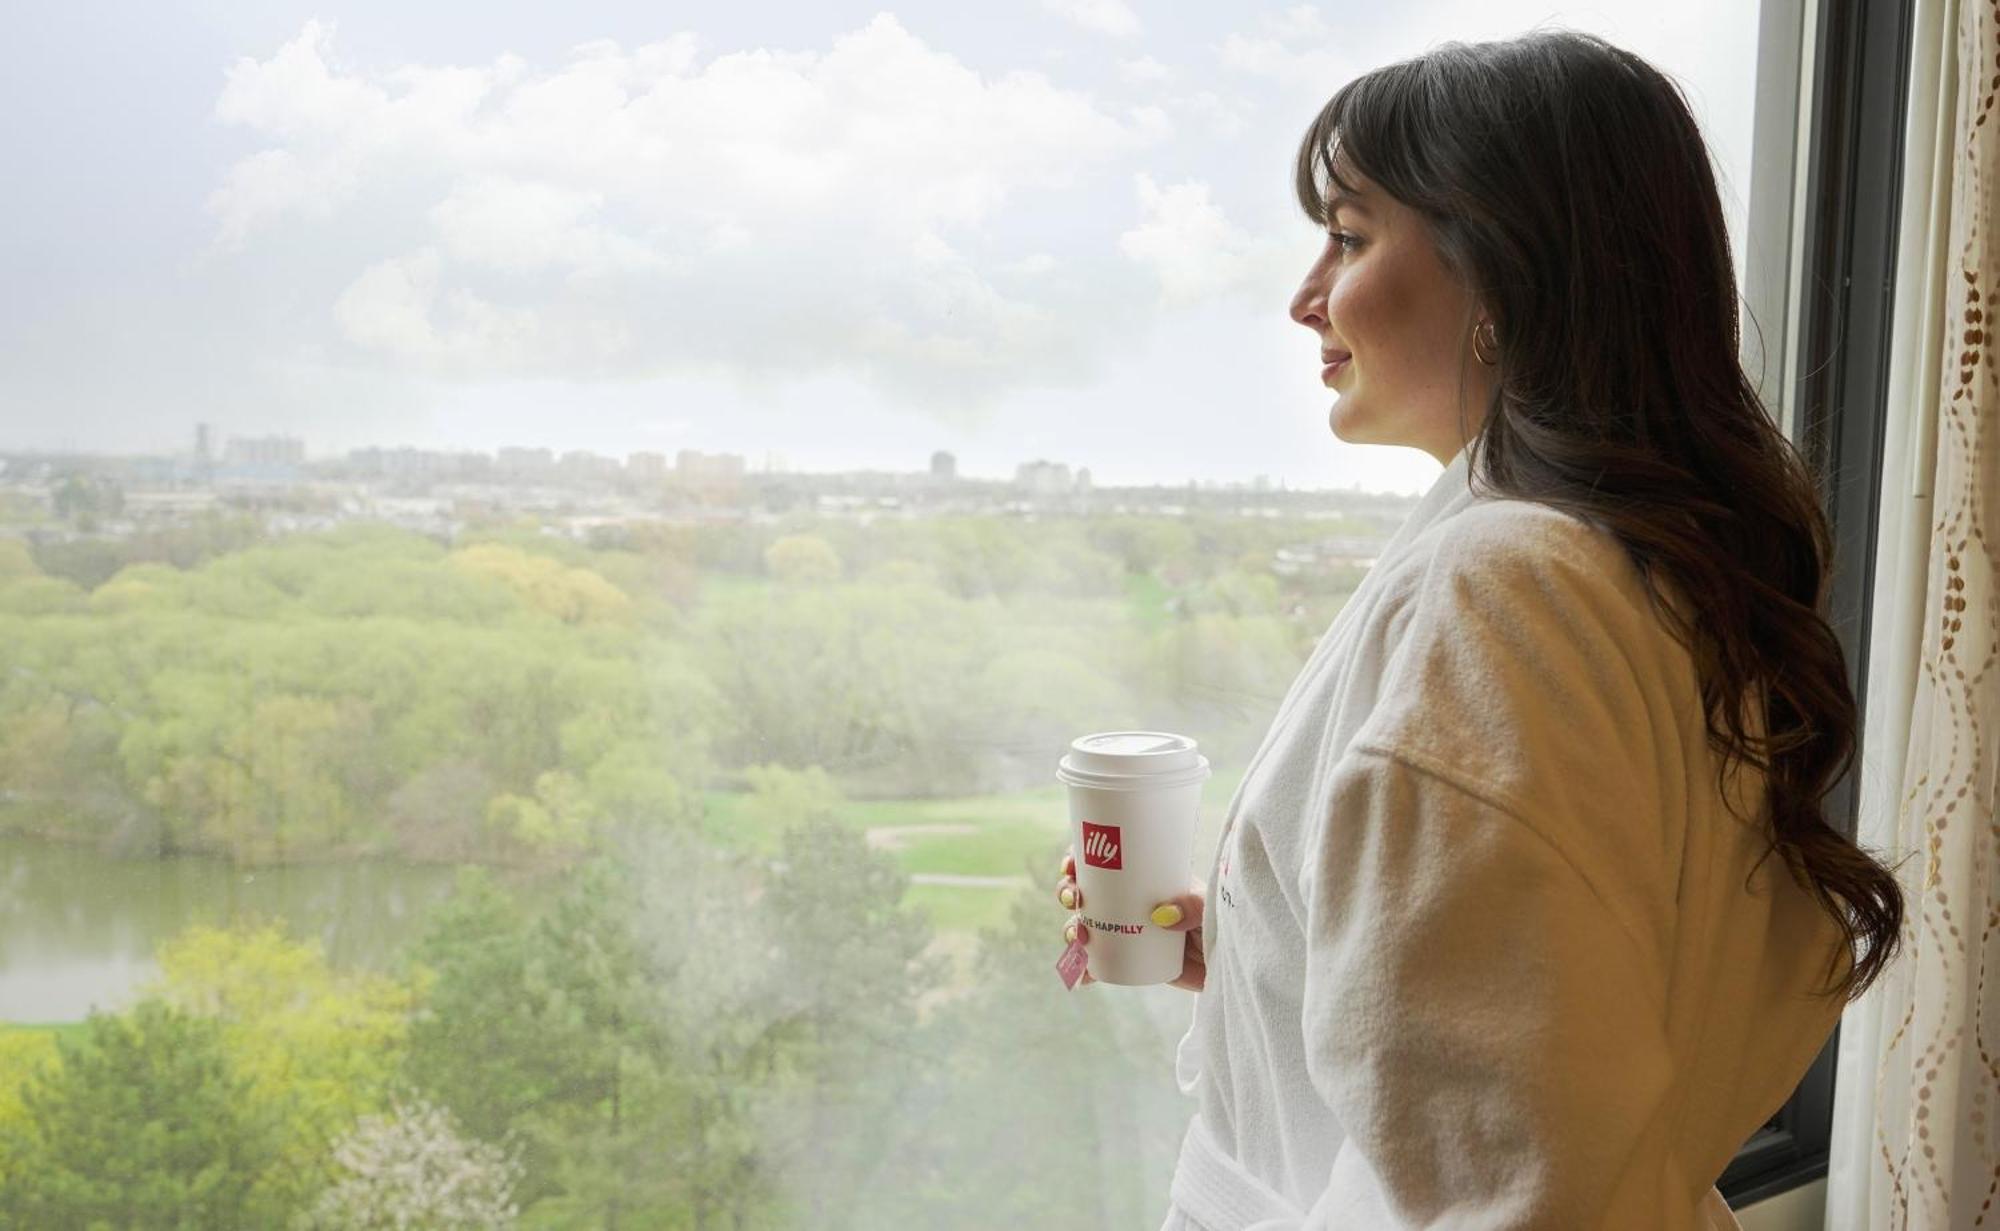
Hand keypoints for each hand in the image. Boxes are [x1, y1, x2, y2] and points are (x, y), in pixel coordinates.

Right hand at [1056, 846, 1206, 992]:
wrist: (1226, 964)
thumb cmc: (1219, 923)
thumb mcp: (1209, 906)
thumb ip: (1192, 905)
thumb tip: (1160, 914)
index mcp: (1142, 877)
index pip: (1104, 859)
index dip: (1080, 858)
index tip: (1071, 864)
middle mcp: (1127, 901)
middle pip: (1085, 890)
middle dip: (1068, 892)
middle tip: (1074, 899)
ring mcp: (1124, 930)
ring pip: (1084, 924)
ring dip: (1071, 928)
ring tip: (1080, 936)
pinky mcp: (1126, 958)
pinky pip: (1096, 963)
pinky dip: (1084, 969)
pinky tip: (1081, 976)